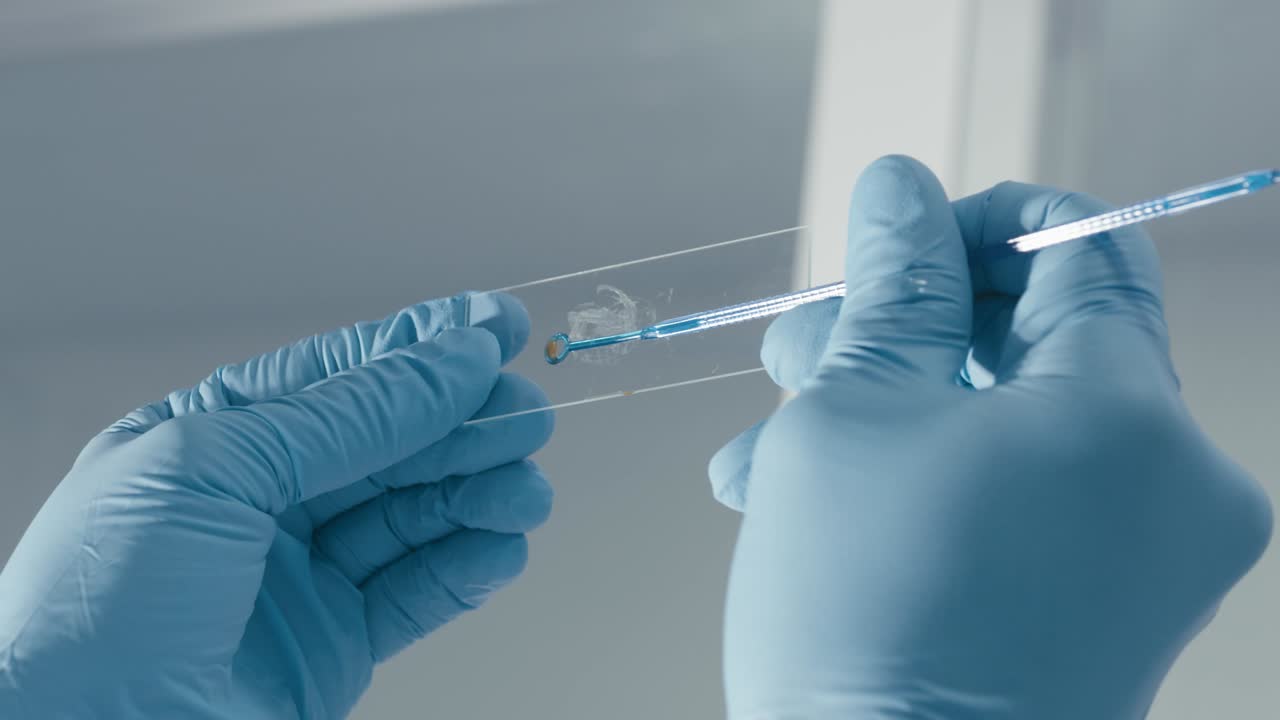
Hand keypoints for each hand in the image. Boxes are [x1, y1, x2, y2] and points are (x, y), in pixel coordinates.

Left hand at [0, 292, 553, 719]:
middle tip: (528, 410)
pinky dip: (466, 568)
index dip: (421, 347)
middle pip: (387, 446)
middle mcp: (257, 505)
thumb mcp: (215, 471)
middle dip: (462, 424)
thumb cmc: (95, 611)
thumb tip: (448, 363)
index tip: (496, 325)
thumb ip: (345, 417)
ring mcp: (297, 578)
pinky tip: (501, 546)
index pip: (336, 378)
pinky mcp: (332, 647)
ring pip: (412, 517)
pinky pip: (416, 595)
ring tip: (527, 488)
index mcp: (210, 444)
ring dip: (478, 497)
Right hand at [710, 156, 1271, 717]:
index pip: (1078, 246)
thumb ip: (890, 289)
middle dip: (899, 330)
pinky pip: (1024, 501)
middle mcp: (1172, 479)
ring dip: (885, 414)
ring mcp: (1147, 555)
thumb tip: (899, 186)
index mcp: (1127, 412)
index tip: (883, 246)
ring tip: (763, 450)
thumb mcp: (852, 417)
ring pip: (1012, 424)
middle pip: (1036, 337)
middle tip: (792, 350)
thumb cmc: (861, 613)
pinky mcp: (1106, 606)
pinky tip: (805, 506)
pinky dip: (928, 483)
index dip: (971, 222)